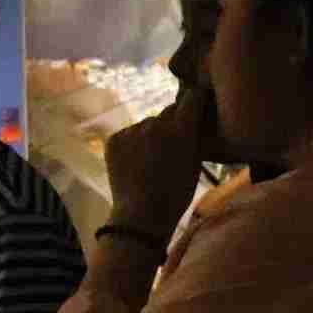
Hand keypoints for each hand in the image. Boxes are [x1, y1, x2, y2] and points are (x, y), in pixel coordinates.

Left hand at [105, 88, 208, 235]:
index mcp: (180, 129)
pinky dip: (134, 143)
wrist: (141, 215)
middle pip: (169, 111)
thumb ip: (196, 136)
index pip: (193, 97)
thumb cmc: (176, 193)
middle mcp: (155, 123)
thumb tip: (196, 118)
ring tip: (152, 157)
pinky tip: (136, 161)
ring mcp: (132, 130)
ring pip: (148, 123)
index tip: (199, 105)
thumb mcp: (196, 163)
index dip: (197, 100)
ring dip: (152, 133)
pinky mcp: (114, 139)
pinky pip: (129, 133)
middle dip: (174, 121)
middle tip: (174, 141)